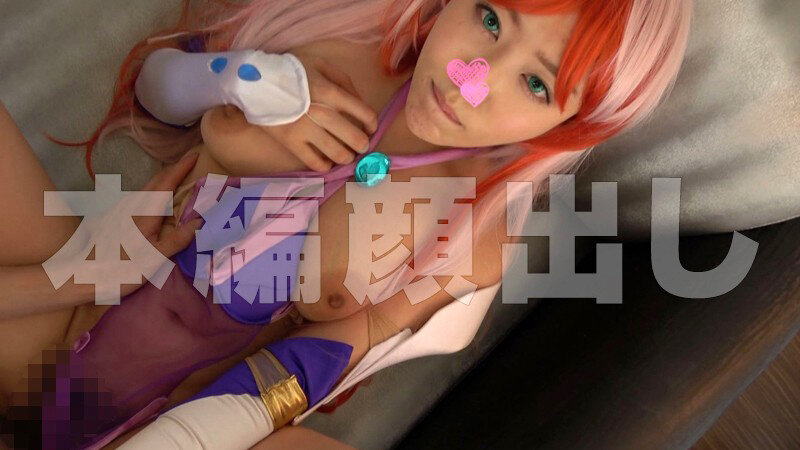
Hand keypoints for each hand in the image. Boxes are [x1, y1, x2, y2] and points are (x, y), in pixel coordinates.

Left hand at [42, 153, 203, 303]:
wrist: (81, 275)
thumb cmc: (120, 270)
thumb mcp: (154, 259)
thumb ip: (177, 239)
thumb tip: (200, 222)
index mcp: (146, 212)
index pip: (167, 182)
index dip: (181, 167)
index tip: (195, 155)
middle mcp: (133, 205)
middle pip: (156, 180)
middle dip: (174, 169)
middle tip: (191, 164)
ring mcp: (121, 209)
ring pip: (147, 187)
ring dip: (164, 180)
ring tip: (178, 180)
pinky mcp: (114, 216)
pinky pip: (139, 196)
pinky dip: (154, 191)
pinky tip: (157, 201)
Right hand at [259, 53, 378, 171]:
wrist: (254, 81)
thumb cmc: (290, 70)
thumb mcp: (320, 64)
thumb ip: (343, 81)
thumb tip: (359, 102)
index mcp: (331, 92)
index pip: (365, 113)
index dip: (372, 124)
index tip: (370, 128)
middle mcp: (322, 113)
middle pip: (355, 138)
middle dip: (362, 144)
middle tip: (361, 145)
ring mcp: (306, 130)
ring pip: (338, 153)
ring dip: (347, 157)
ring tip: (346, 155)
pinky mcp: (291, 143)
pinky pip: (314, 163)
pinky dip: (325, 166)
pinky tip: (327, 162)